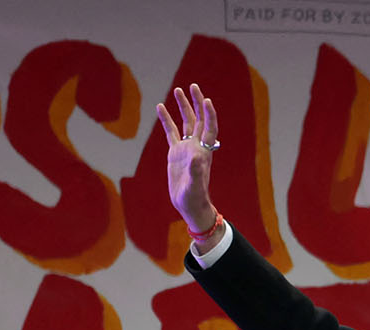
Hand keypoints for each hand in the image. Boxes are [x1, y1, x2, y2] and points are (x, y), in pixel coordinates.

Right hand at [155, 84, 221, 246]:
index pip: (209, 128)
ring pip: (185, 122)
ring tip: (178, 89)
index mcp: (203, 152)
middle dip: (197, 103)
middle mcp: (196, 146)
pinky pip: (171, 131)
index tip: (207, 100)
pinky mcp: (175, 152)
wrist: (189, 204)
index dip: (209, 115)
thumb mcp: (194, 185)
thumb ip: (195, 171)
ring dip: (183, 106)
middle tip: (193, 86)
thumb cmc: (194, 197)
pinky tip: (159, 106)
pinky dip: (166, 119)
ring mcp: (186, 148)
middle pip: (199, 120)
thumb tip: (196, 158)